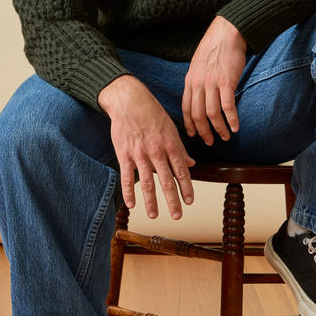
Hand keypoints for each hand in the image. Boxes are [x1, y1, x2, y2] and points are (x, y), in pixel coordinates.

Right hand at [98, 75, 194, 219]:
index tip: (189, 201)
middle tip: (177, 216)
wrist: (128, 100)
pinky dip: (129, 192)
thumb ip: (181, 148)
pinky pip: (127, 177)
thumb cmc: (151, 112)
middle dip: (173, 200)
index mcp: (171, 144)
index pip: (182, 171)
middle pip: (167, 181)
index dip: (186, 188)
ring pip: (147, 182)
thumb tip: (191, 164)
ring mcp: (140, 154)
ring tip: (154, 215)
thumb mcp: (171, 128)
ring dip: (151, 201)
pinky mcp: (124, 154)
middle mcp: (157, 151)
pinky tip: (131, 204)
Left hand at [182, 16, 246, 144]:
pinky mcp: (226, 82)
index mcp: (190, 80)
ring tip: (225, 137)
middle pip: (197, 115)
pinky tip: (236, 127)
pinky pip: (227, 107)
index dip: (189, 124)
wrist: (227, 33)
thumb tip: (198, 93)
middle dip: (203, 132)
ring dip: (219, 129)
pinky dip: (231, 120)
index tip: (194, 134)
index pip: (186, 108)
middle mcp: (198, 84)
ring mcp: (212, 84)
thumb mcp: (197, 64)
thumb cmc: (214, 47)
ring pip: (212, 114)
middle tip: (210, 142)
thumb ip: (196, 80)